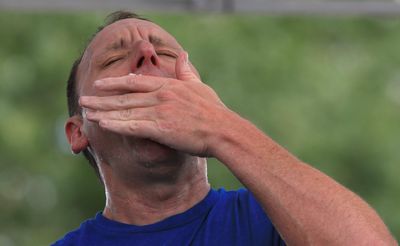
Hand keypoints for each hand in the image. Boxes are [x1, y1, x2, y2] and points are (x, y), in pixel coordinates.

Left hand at [79, 52, 227, 155]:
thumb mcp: (199, 86)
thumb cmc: (213, 110)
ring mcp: (160, 111)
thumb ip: (186, 71)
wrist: (223, 130)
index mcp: (168, 85)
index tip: (100, 84)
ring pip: (125, 111)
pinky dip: (116, 125)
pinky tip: (102, 124)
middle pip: (125, 96)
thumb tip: (183, 54)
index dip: (116, 83)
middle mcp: (160, 96)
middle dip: (102, 98)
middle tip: (84, 98)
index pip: (136, 82)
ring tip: (86, 112)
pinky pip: (133, 126)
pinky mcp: (161, 128)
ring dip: (103, 112)